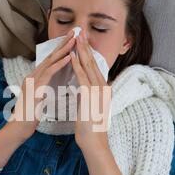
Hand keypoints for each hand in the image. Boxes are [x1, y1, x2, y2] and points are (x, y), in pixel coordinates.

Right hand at [9, 30, 75, 138]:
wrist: (19, 127)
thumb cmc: (30, 116)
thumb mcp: (40, 99)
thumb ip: (45, 89)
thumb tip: (52, 85)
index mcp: (35, 78)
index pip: (51, 60)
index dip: (62, 49)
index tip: (73, 40)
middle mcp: (33, 75)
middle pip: (51, 56)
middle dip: (63, 43)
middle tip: (75, 31)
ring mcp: (33, 80)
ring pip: (50, 60)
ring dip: (63, 49)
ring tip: (74, 40)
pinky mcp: (35, 86)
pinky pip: (49, 72)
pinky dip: (60, 64)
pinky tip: (69, 57)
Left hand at [70, 30, 111, 150]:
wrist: (94, 142)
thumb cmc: (91, 129)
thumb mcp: (89, 108)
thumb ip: (87, 97)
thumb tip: (81, 89)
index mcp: (103, 89)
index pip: (94, 67)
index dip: (88, 53)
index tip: (82, 41)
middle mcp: (103, 87)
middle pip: (93, 62)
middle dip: (85, 46)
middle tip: (80, 32)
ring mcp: (98, 91)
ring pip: (89, 66)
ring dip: (81, 51)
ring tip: (76, 38)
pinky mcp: (91, 96)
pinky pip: (83, 77)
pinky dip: (77, 65)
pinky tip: (71, 56)